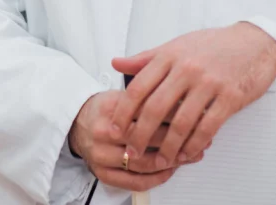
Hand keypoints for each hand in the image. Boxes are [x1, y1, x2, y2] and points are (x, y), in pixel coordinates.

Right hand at [68, 91, 206, 192]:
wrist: (78, 124)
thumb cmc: (105, 109)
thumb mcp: (122, 94)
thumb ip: (148, 96)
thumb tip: (183, 100)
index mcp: (110, 107)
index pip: (148, 111)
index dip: (173, 114)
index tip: (192, 114)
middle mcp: (104, 132)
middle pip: (147, 138)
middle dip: (177, 138)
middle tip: (198, 137)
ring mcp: (102, 155)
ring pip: (143, 162)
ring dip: (170, 161)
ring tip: (188, 155)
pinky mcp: (103, 173)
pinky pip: (134, 181)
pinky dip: (155, 178)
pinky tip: (169, 171)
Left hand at [110, 23, 275, 167]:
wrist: (254, 43)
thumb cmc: (214, 44)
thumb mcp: (177, 45)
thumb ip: (146, 58)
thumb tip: (117, 63)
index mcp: (170, 55)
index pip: (139, 86)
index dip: (124, 111)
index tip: (116, 127)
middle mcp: (187, 68)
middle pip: (156, 107)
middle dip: (140, 134)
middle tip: (132, 151)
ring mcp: (209, 83)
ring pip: (181, 122)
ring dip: (168, 147)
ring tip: (160, 159)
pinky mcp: (229, 97)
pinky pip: (207, 127)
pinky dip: (194, 145)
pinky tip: (187, 153)